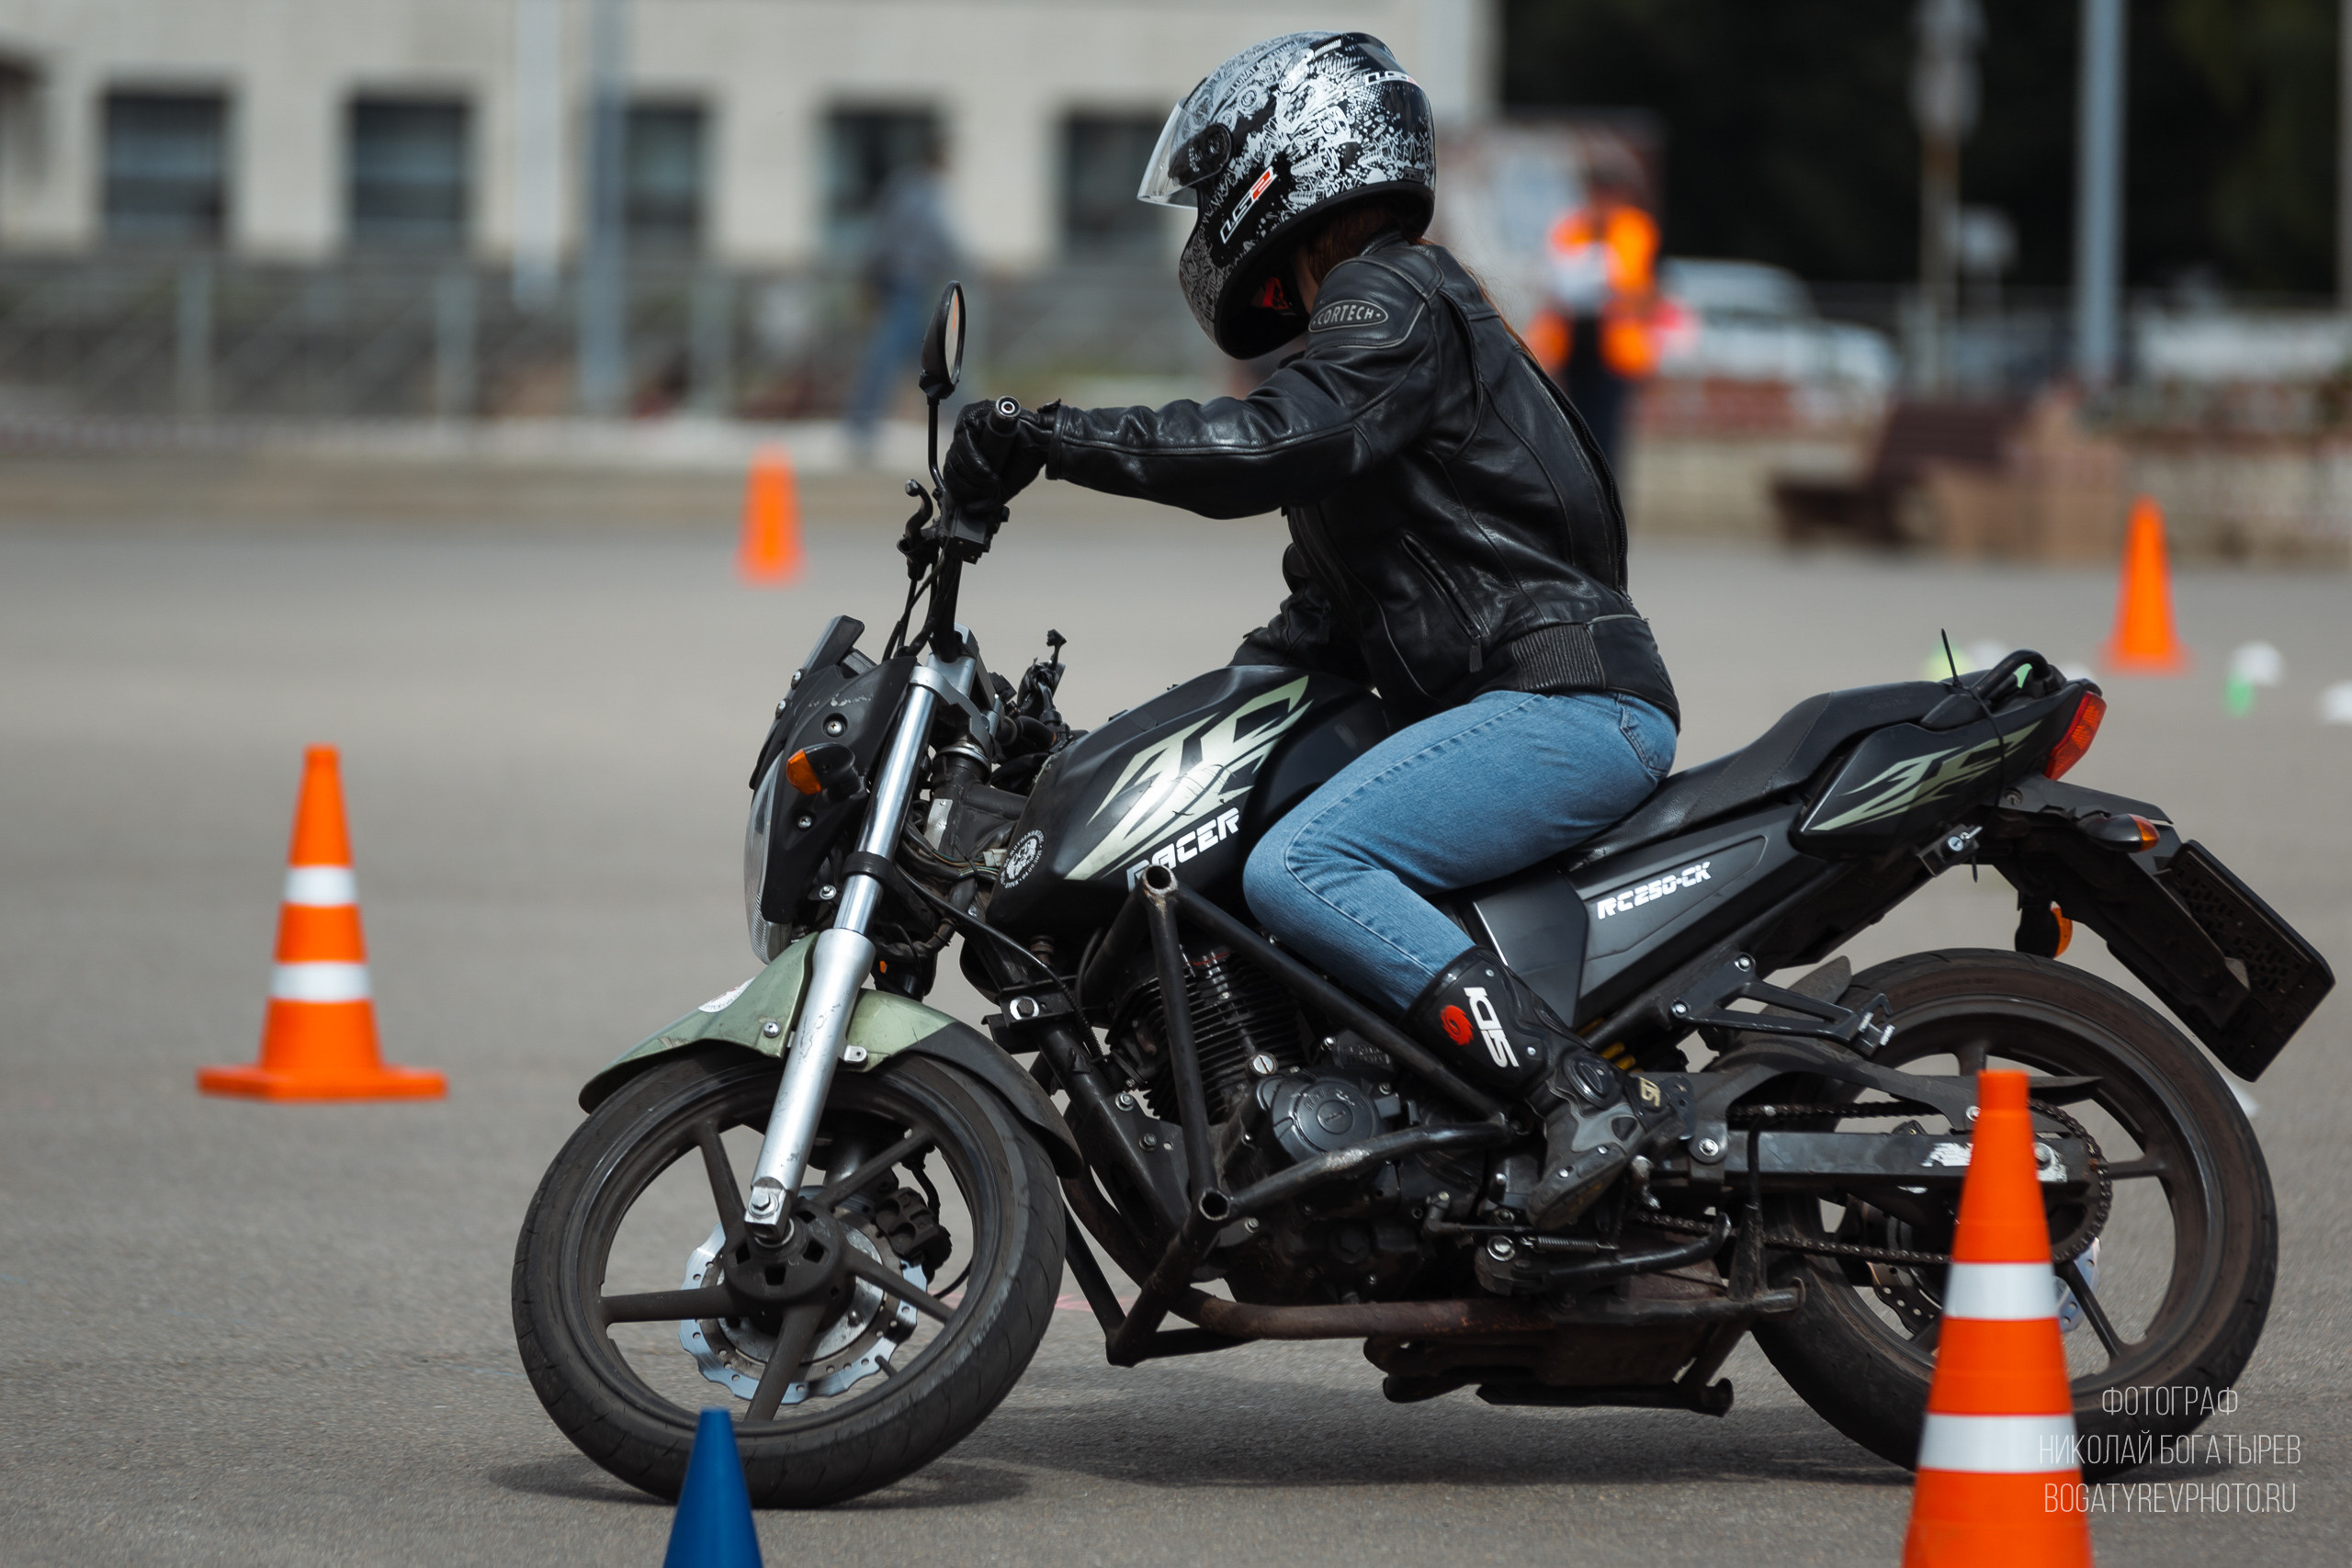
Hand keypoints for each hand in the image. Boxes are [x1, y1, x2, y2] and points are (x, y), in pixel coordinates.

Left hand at [942, 397, 1053, 519]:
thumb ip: (987, 499)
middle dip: (965, 484)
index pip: (951, 470)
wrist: (1043, 444)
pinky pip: (964, 438)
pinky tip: (986, 470)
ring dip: (972, 475)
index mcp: (969, 452)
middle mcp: (966, 436)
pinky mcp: (974, 414)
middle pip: (951, 463)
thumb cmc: (1025, 460)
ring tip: (991, 482)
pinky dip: (972, 459)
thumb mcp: (1003, 487)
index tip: (964, 501)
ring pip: (955, 453)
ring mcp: (968, 424)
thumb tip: (970, 509)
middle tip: (985, 493)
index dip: (956, 488)